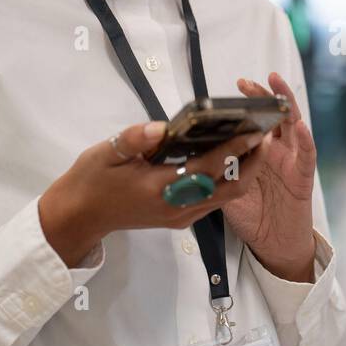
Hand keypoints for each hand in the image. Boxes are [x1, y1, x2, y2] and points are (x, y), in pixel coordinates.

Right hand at [38, 121, 265, 267]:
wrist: (80, 216)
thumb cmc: (92, 179)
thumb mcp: (106, 152)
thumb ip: (135, 139)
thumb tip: (160, 126)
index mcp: (160, 188)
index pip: (207, 167)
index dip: (234, 149)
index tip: (254, 131)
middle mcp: (176, 206)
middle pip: (229, 188)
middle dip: (252, 164)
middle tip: (265, 136)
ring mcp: (180, 215)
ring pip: (225, 197)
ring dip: (244, 174)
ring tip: (255, 146)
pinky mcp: (179, 219)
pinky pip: (213, 201)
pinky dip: (228, 181)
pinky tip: (232, 161)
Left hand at [222, 72, 316, 282]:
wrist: (274, 244)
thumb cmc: (252, 216)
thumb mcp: (226, 189)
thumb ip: (218, 169)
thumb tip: (193, 153)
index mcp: (260, 152)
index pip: (256, 119)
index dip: (249, 102)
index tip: (237, 86)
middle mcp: (277, 152)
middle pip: (273, 116)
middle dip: (264, 97)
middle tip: (249, 83)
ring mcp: (291, 162)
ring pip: (293, 127)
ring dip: (287, 106)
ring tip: (278, 90)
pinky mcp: (302, 178)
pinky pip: (306, 156)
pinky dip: (305, 140)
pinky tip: (300, 127)